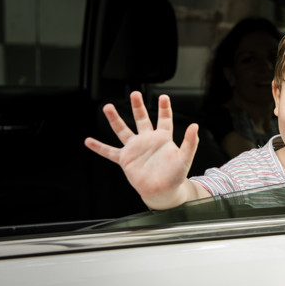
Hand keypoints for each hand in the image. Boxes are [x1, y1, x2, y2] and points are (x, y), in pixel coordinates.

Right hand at [84, 91, 199, 207]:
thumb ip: (190, 142)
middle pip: (141, 119)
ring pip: (123, 130)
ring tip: (107, 107)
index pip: (164, 119)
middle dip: (138, 106)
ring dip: (115, 119)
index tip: (163, 97)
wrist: (163, 192)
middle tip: (134, 94)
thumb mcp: (185, 157)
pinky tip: (89, 141)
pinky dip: (99, 147)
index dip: (164, 108)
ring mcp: (135, 149)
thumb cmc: (175, 176)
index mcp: (163, 138)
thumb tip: (195, 126)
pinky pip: (110, 152)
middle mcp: (147, 140)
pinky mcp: (125, 160)